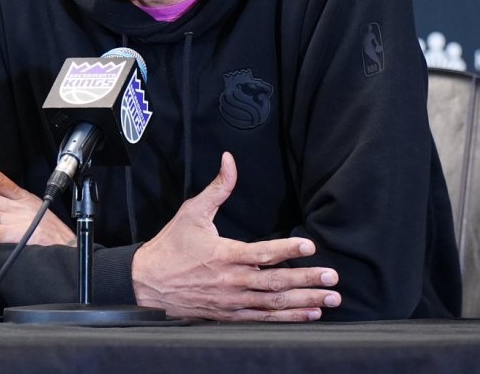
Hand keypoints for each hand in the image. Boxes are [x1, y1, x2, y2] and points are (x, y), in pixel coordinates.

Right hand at [132, 152, 340, 321]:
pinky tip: (308, 315)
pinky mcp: (229, 314)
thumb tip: (229, 161)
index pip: (262, 253)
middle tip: (333, 279)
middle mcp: (232, 281)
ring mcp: (232, 301)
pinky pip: (263, 319)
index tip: (310, 247)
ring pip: (274, 304)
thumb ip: (217, 188)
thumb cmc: (170, 246)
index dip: (287, 250)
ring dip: (304, 303)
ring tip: (330, 300)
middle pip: (276, 283)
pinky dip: (287, 318)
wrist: (146, 283)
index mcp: (224, 255)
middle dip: (307, 281)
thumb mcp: (192, 212)